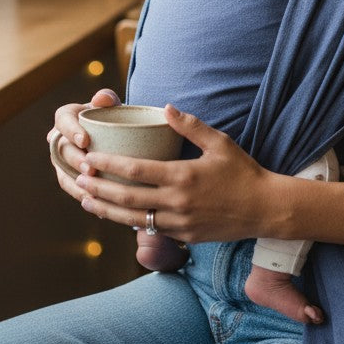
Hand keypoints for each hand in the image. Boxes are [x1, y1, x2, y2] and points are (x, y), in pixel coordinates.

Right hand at [48, 88, 119, 202]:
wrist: (117, 135)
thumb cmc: (113, 116)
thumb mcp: (112, 105)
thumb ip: (107, 98)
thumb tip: (101, 99)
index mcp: (66, 117)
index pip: (63, 120)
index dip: (71, 131)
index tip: (85, 140)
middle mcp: (60, 139)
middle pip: (62, 150)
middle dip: (75, 161)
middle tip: (91, 169)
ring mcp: (62, 160)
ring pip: (63, 173)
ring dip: (76, 183)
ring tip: (93, 191)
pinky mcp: (69, 176)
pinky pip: (71, 187)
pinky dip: (82, 195)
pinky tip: (96, 203)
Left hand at [75, 105, 279, 242]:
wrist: (265, 209)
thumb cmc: (243, 171)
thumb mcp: (220, 143)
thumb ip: (190, 126)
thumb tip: (166, 107)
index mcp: (183, 176)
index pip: (135, 170)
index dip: (109, 165)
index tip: (90, 159)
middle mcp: (177, 203)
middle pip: (127, 198)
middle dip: (99, 188)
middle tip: (78, 180)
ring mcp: (180, 224)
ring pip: (133, 220)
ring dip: (107, 210)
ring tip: (87, 201)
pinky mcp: (184, 237)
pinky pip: (151, 229)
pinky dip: (131, 223)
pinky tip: (117, 215)